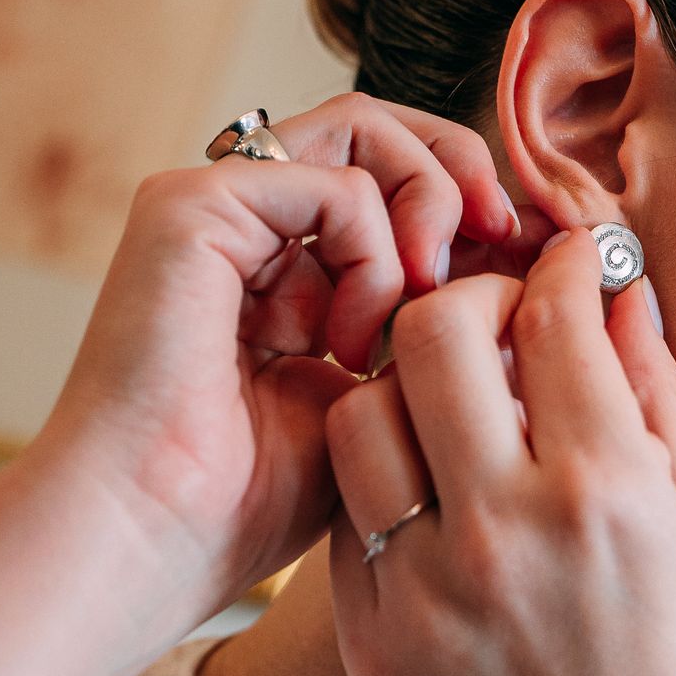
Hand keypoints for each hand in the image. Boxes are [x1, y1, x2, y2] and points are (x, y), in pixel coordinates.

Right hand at [11, 94, 520, 650]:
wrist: (147, 541)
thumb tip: (520, 275)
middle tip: (506, 243)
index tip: (527, 265)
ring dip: (428, 212)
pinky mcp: (191, 206)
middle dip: (465, 179)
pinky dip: (376, 251)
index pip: (391, 180)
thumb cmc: (244, 504)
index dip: (470, 207)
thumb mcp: (375, 402)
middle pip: (383, 134)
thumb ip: (428, 331)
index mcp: (278, 263)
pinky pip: (336, 184)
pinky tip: (356, 338)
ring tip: (422, 309)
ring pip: (367, 134)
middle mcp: (243, 222)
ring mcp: (211, 205)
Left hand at [320, 230, 675, 675]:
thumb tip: (622, 294)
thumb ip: (657, 403)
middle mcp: (506, 530)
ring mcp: (427, 592)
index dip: (559, 268)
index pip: (551, 313)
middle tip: (496, 324)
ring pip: (361, 413)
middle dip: (465, 302)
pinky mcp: (374, 646)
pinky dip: (387, 483)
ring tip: (450, 410)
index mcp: (610, 493)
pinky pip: (350, 517)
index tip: (566, 269)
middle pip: (431, 334)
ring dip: (404, 388)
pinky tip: (434, 499)